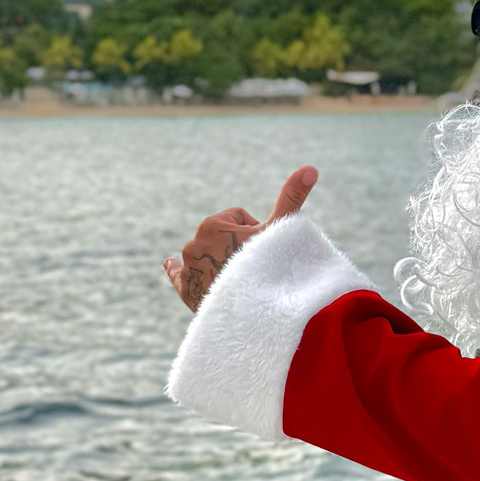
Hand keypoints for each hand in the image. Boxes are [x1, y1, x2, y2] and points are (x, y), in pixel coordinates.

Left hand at [164, 166, 317, 311]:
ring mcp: (188, 267)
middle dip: (238, 247)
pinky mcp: (184, 288)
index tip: (262, 250)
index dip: (254, 232)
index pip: (238, 218)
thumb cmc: (269, 267)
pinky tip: (169, 264)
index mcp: (212, 224)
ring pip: (208, 254)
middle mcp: (193, 243)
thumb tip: (310, 168)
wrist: (254, 311)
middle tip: (254, 267)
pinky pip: (177, 273)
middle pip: (223, 237)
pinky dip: (177, 269)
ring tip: (237, 279)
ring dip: (219, 260)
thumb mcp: (280, 229)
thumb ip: (291, 197)